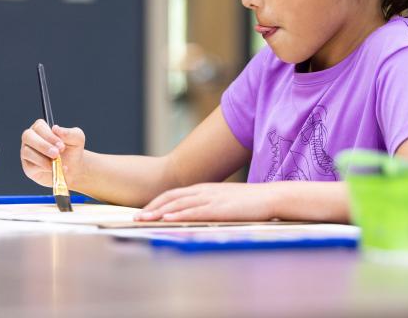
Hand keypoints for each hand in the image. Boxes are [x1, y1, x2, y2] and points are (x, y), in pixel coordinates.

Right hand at [20, 119, 85, 187]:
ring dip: (43, 158)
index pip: (39, 127)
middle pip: (28, 136)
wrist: (74, 167)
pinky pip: (31, 166)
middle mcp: (31, 138)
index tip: (61, 145)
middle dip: (42, 145)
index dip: (49, 136)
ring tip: (57, 162)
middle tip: (56, 153)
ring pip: (27, 152)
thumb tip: (55, 128)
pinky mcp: (28, 167)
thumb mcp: (77, 138)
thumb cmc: (73, 149)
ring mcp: (27, 152)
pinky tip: (55, 169)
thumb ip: (69, 133)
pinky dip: (45, 168)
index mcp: (41, 128)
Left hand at [134, 183, 275, 221]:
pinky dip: (180, 214)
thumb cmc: (250, 202)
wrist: (271, 197)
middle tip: (136, 217)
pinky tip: (168, 218)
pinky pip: (195, 211)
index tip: (144, 211)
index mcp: (205, 189)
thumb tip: (197, 214)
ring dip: (159, 211)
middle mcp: (204, 191)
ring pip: (179, 204)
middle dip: (152, 207)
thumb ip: (210, 205)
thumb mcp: (225, 201)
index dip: (157, 202)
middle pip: (171, 197)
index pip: (174, 194)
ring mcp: (212, 199)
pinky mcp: (220, 208)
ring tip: (144, 219)